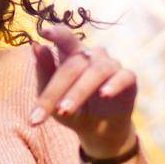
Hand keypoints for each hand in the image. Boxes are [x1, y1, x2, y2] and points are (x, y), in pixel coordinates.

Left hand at [27, 24, 137, 158]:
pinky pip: (123, 77)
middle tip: (51, 111)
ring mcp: (111, 65)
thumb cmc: (71, 109)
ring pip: (96, 72)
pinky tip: (104, 94)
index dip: (57, 34)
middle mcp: (92, 55)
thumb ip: (44, 72)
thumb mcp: (52, 97)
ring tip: (65, 110)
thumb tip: (36, 46)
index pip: (65, 38)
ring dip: (79, 92)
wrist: (97, 131)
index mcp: (71, 54)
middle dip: (58, 90)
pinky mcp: (128, 78)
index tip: (44, 32)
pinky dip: (113, 85)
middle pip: (73, 65)